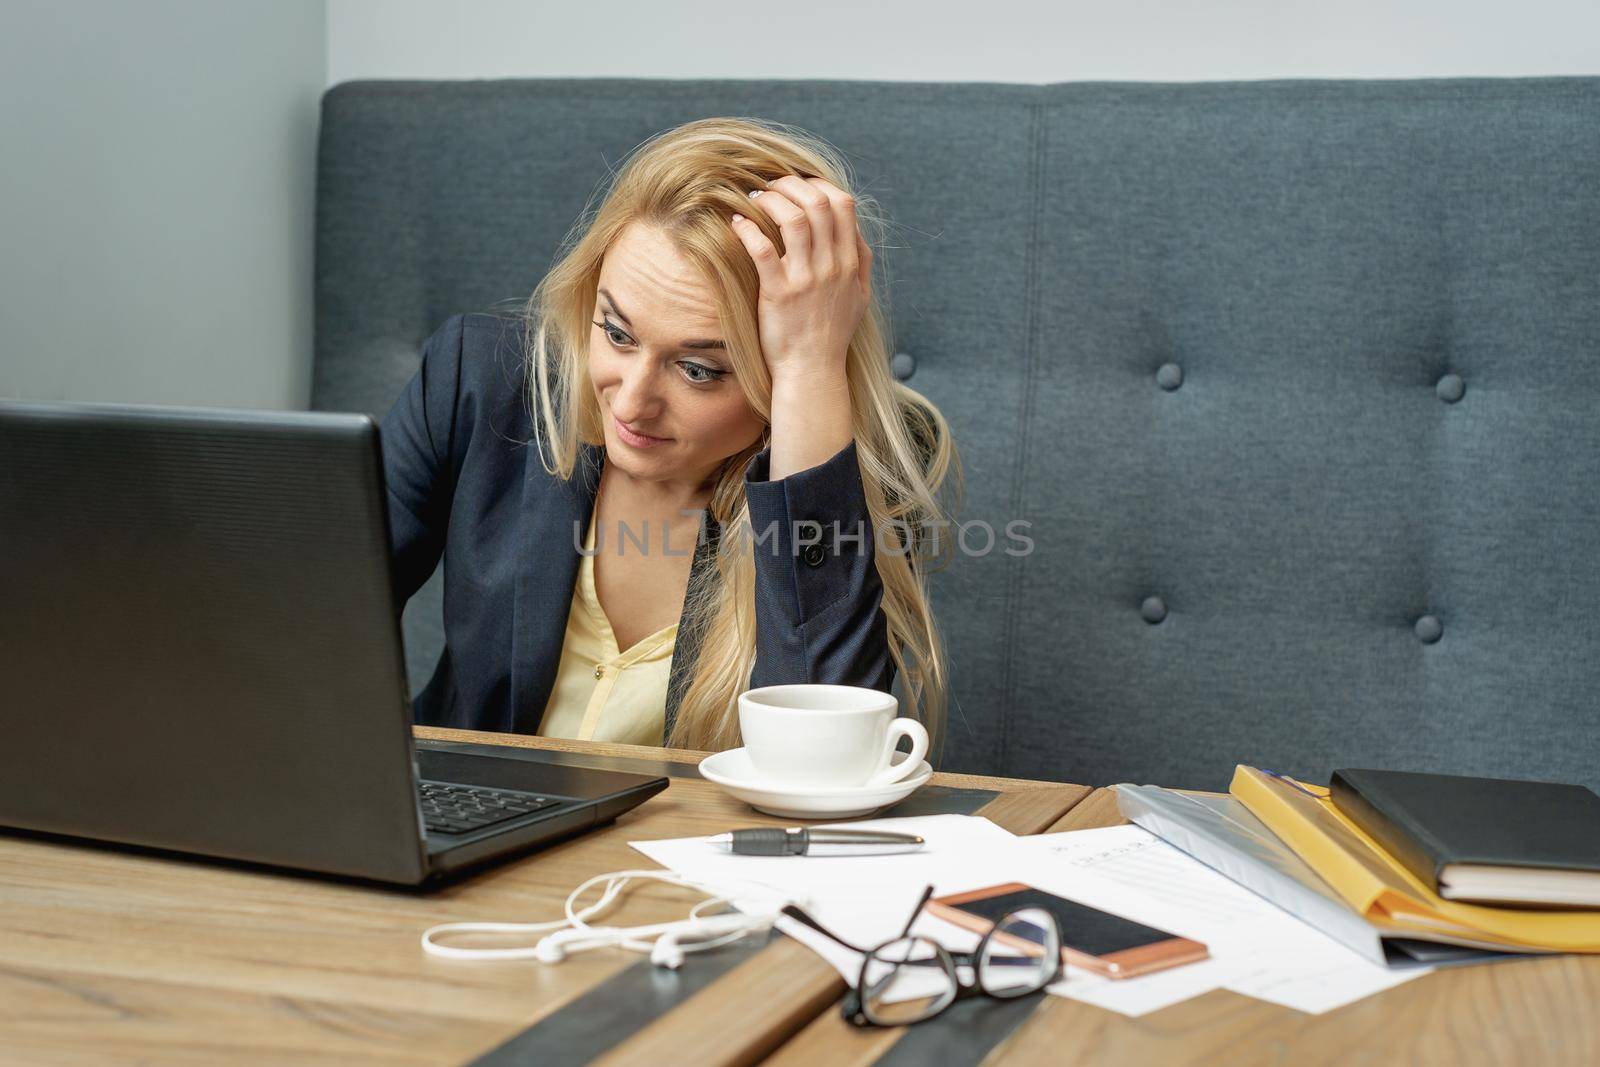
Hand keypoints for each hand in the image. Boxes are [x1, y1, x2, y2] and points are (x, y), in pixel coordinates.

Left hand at [729, 175, 872, 386]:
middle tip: (771, 186)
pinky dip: (747, 228)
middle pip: (817, 203)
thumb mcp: (860, 296)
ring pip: (792, 218)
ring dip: (770, 200)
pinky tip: (737, 223)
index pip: (843, 204)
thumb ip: (860, 260)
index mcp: (849, 262)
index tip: (800, 185)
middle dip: (791, 185)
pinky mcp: (779, 293)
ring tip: (753, 199)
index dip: (820, 184)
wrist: (813, 370)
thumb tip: (855, 229)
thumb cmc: (833, 333)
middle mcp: (831, 266)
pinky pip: (762, 249)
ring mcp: (805, 279)